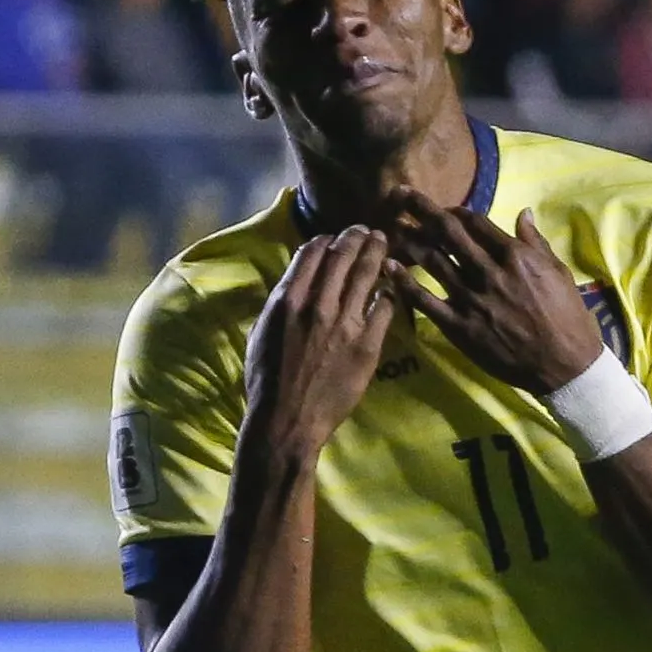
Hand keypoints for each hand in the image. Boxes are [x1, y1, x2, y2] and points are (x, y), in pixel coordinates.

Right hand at [242, 225, 398, 460]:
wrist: (287, 421)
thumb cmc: (266, 381)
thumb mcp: (261, 333)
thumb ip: (280, 304)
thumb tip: (295, 285)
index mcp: (287, 300)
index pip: (312, 253)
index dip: (325, 240)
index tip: (333, 238)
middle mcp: (318, 304)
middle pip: (343, 256)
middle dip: (355, 237)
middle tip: (365, 230)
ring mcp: (346, 324)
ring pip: (367, 274)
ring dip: (376, 252)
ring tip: (382, 241)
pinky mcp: (368, 345)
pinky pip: (384, 307)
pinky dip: (387, 293)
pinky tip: (390, 287)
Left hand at [385, 191, 605, 394]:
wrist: (563, 364)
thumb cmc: (567, 317)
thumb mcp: (558, 271)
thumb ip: (535, 242)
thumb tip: (523, 212)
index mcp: (514, 255)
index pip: (475, 222)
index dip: (454, 210)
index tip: (441, 209)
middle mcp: (488, 272)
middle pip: (447, 233)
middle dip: (421, 210)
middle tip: (399, 194)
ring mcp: (471, 299)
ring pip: (431, 261)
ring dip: (408, 240)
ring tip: (388, 226)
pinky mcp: (459, 327)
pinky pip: (425, 301)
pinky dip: (405, 283)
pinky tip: (388, 268)